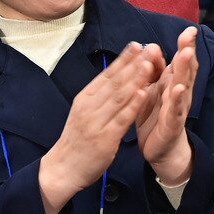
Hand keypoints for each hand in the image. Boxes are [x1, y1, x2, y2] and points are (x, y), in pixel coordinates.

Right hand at [39, 42, 159, 213]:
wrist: (63, 169)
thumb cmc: (79, 138)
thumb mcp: (85, 111)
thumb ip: (100, 94)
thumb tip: (117, 72)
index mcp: (85, 98)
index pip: (107, 75)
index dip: (123, 59)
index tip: (138, 44)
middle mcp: (89, 107)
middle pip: (114, 82)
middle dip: (133, 64)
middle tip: (150, 48)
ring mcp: (96, 122)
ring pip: (118, 97)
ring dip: (135, 79)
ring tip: (149, 64)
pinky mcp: (104, 139)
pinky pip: (120, 119)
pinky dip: (132, 106)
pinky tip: (142, 93)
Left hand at [136, 27, 198, 184]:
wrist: (160, 149)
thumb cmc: (156, 116)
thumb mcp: (152, 89)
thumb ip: (153, 69)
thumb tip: (153, 46)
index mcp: (172, 82)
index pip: (180, 61)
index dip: (185, 45)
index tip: (190, 29)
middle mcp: (179, 92)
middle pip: (184, 69)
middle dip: (187, 52)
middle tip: (189, 36)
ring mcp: (178, 108)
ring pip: (182, 86)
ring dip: (184, 70)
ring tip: (186, 55)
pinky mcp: (172, 124)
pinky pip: (175, 110)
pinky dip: (177, 99)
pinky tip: (178, 89)